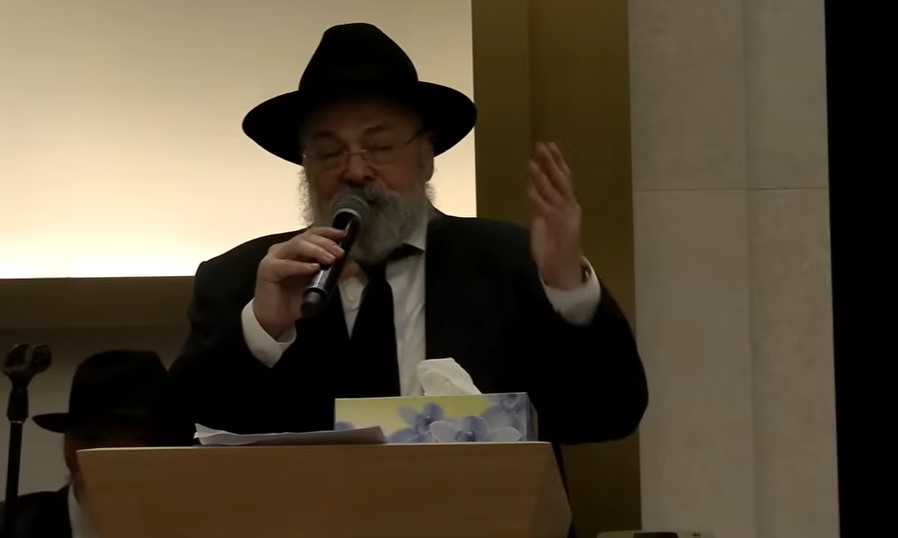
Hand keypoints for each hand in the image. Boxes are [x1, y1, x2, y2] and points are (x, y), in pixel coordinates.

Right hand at [253, 227, 354, 337]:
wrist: (276, 318)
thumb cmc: (294, 300)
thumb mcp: (319, 286)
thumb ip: (334, 275)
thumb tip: (351, 267)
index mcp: (296, 250)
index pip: (312, 234)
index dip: (327, 232)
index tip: (342, 235)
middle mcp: (284, 250)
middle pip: (305, 237)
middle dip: (325, 243)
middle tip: (339, 252)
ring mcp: (274, 258)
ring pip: (296, 246)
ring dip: (316, 251)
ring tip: (329, 259)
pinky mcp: (267, 269)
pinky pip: (286, 264)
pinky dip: (301, 266)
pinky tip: (313, 268)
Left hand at [528, 142, 583, 289]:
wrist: (562, 270)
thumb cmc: (554, 246)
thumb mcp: (544, 220)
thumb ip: (540, 204)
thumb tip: (533, 187)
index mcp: (568, 204)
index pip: (564, 178)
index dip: (558, 161)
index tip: (550, 145)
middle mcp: (570, 207)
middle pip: (561, 180)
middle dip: (552, 162)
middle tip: (542, 146)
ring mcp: (566, 217)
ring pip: (555, 193)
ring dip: (543, 177)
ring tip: (532, 163)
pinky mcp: (560, 229)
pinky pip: (548, 211)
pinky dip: (539, 199)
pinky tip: (531, 189)